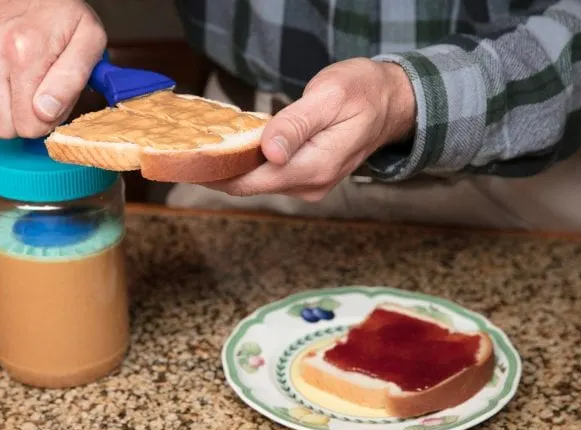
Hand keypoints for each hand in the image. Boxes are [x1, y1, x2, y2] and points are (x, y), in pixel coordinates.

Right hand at [0, 0, 105, 138]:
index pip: (28, 124)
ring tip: (20, 83)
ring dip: (4, 110)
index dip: (45, 121)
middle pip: (4, 126)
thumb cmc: (62, 16)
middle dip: (24, 118)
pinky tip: (2, 76)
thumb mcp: (89, 41)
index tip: (53, 104)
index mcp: (24, 50)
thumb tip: (45, 114)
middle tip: (38, 93)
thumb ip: (72, 79)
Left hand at [206, 58, 415, 200]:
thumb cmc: (364, 92)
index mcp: (313, 168)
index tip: (186, 163)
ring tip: (206, 146)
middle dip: (219, 170)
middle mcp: (310, 185)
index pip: (249, 182)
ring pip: (259, 182)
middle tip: (187, 150)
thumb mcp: (329, 98)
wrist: (393, 102)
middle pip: (250, 186)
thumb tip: (269, 153)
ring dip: (234, 166)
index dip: (215, 174)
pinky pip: (271, 175)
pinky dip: (251, 163)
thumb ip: (296, 126)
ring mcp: (311, 184)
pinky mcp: (309, 177)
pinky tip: (237, 147)